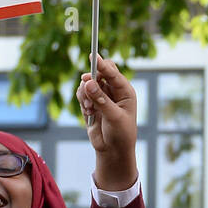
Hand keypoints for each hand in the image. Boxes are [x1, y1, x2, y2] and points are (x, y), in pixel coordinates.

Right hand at [76, 56, 138, 188]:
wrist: (113, 150)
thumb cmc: (120, 134)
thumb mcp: (113, 116)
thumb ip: (101, 99)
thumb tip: (88, 82)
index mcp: (125, 91)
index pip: (112, 72)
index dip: (102, 64)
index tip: (93, 56)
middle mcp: (113, 91)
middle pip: (99, 74)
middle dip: (91, 79)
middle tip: (85, 82)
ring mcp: (101, 97)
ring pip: (88, 84)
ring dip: (84, 93)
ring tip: (89, 107)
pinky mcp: (91, 104)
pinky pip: (82, 94)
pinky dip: (82, 101)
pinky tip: (88, 112)